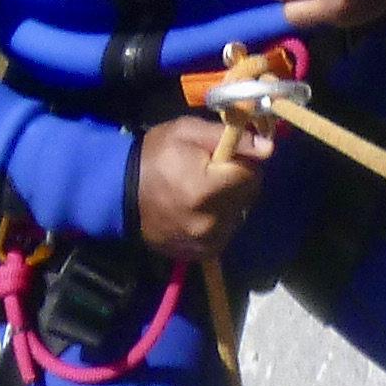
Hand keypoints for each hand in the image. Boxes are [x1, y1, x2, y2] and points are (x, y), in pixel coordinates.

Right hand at [129, 108, 273, 262]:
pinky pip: (224, 233)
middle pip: (247, 196)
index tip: (225, 156)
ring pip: (238, 215)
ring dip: (229, 202)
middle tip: (213, 171)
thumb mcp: (186, 132)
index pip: (251, 174)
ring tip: (203, 191)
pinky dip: (218, 220)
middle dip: (237, 181)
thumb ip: (228, 137)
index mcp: (207, 187)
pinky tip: (199, 209)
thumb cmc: (153, 156)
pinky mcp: (200, 253)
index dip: (242, 161)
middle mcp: (210, 220)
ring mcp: (205, 241)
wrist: (118, 194)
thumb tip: (267, 148)